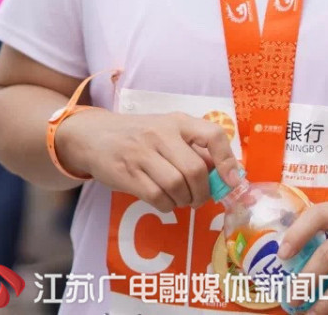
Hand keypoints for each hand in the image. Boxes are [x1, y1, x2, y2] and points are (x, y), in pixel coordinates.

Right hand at [56, 109, 240, 210]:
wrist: (95, 136)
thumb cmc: (141, 135)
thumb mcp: (168, 131)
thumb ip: (194, 148)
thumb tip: (225, 173)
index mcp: (178, 121)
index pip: (213, 135)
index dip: (227, 160)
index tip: (232, 181)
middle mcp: (162, 134)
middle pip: (195, 170)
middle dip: (203, 192)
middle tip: (200, 199)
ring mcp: (143, 153)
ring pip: (177, 186)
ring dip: (185, 201)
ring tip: (182, 200)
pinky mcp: (128, 174)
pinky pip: (157, 198)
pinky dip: (167, 205)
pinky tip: (165, 201)